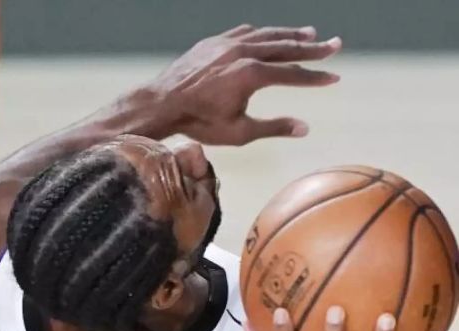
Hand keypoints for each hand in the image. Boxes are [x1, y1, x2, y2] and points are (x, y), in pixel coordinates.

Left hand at [138, 24, 340, 144]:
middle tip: (335, 44)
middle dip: (313, 48)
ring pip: (265, 35)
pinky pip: (243, 32)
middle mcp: (242, 52)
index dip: (315, 77)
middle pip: (286, 47)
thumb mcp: (239, 132)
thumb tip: (305, 128)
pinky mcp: (212, 42)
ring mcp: (226, 44)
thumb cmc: (198, 122)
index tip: (334, 77)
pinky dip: (260, 33)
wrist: (161, 104)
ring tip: (310, 34)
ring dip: (289, 35)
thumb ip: (274, 127)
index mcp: (252, 74)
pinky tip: (269, 34)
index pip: (293, 74)